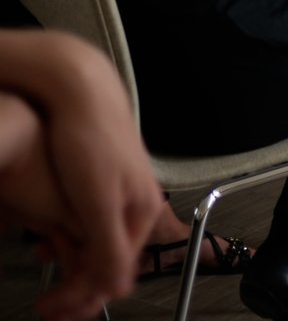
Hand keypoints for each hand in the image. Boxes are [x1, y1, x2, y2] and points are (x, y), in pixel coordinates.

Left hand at [9, 36, 164, 319]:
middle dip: (77, 285)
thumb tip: (119, 289)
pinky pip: (86, 222)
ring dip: (70, 263)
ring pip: (95, 242)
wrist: (81, 92)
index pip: (116, 271)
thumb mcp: (97, 204)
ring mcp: (117, 191)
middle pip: (108, 260)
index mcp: (141, 211)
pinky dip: (66, 238)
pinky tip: (46, 236)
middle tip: (45, 304)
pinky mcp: (99, 180)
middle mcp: (134, 204)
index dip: (82, 298)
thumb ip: (110, 248)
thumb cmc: (89, 141)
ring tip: (42, 268)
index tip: (50, 309)